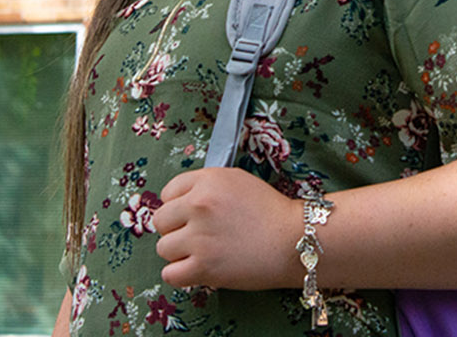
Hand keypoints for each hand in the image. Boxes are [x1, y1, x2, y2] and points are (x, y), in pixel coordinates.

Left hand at [153, 167, 303, 288]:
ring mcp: (199, 237)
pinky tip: (196, 270)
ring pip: (163, 248)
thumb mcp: (237, 181)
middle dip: (176, 229)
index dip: (178, 206)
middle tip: (197, 236)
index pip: (167, 192)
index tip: (191, 216)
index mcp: (206, 181)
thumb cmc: (271, 212)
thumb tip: (179, 201)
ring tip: (201, 254)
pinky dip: (180, 275)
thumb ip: (206, 186)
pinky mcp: (204, 267)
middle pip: (160, 221)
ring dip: (178, 253)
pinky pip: (170, 274)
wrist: (295, 241)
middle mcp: (198, 205)